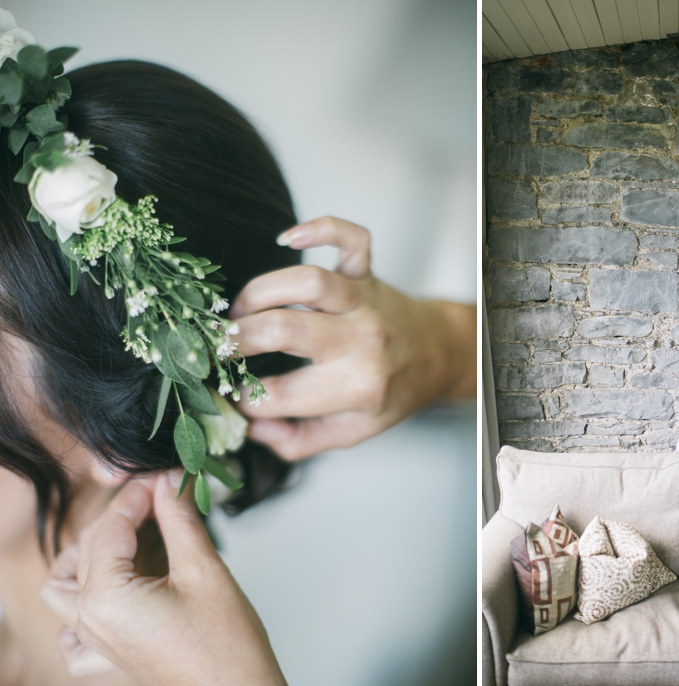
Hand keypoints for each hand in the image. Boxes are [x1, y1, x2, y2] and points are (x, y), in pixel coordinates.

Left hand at [40, 475, 300, 685]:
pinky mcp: (108, 654)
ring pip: (66, 583)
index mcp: (106, 598)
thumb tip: (172, 479)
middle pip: (90, 546)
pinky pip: (71, 626)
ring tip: (137, 533)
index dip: (140, 492)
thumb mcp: (204, 568)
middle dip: (127, 513)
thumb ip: (180, 518)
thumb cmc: (226, 644)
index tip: (167, 472)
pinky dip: (83, 601)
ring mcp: (95, 640)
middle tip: (167, 492)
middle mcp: (89, 620)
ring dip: (93, 550)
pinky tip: (119, 586)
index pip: (111, 525)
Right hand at [230, 216, 475, 460]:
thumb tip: (252, 428)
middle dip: (237, 340)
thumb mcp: (352, 431)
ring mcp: (365, 302)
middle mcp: (361, 342)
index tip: (228, 394)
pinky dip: (320, 228)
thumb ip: (300, 440)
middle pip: (284, 329)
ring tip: (240, 311)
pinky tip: (288, 239)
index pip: (280, 395)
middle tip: (216, 348)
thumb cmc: (391, 392)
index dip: (243, 399)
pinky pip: (350, 238)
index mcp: (356, 388)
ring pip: (308, 281)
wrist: (437, 355)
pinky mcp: (367, 274)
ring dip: (260, 292)